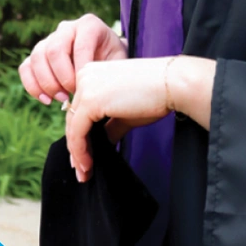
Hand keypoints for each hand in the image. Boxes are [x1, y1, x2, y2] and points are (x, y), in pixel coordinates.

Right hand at [19, 14, 126, 105]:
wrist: (106, 56)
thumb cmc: (113, 59)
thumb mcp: (118, 61)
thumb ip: (108, 70)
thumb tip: (94, 90)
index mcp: (89, 25)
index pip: (79, 45)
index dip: (79, 70)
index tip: (85, 89)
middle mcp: (67, 28)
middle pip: (53, 50)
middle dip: (61, 77)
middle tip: (72, 96)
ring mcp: (49, 39)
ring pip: (36, 58)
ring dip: (46, 83)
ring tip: (62, 99)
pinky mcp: (38, 53)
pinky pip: (26, 67)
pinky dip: (32, 86)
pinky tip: (47, 100)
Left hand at [65, 57, 172, 181]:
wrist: (172, 83)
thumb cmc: (155, 94)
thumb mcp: (125, 112)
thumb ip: (108, 126)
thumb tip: (99, 144)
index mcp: (92, 72)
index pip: (79, 108)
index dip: (80, 134)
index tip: (83, 156)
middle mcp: (84, 75)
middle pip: (73, 117)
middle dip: (76, 146)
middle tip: (81, 169)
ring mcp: (86, 87)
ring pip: (73, 126)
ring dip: (78, 153)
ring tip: (85, 172)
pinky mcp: (90, 101)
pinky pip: (78, 132)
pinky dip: (81, 151)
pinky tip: (88, 164)